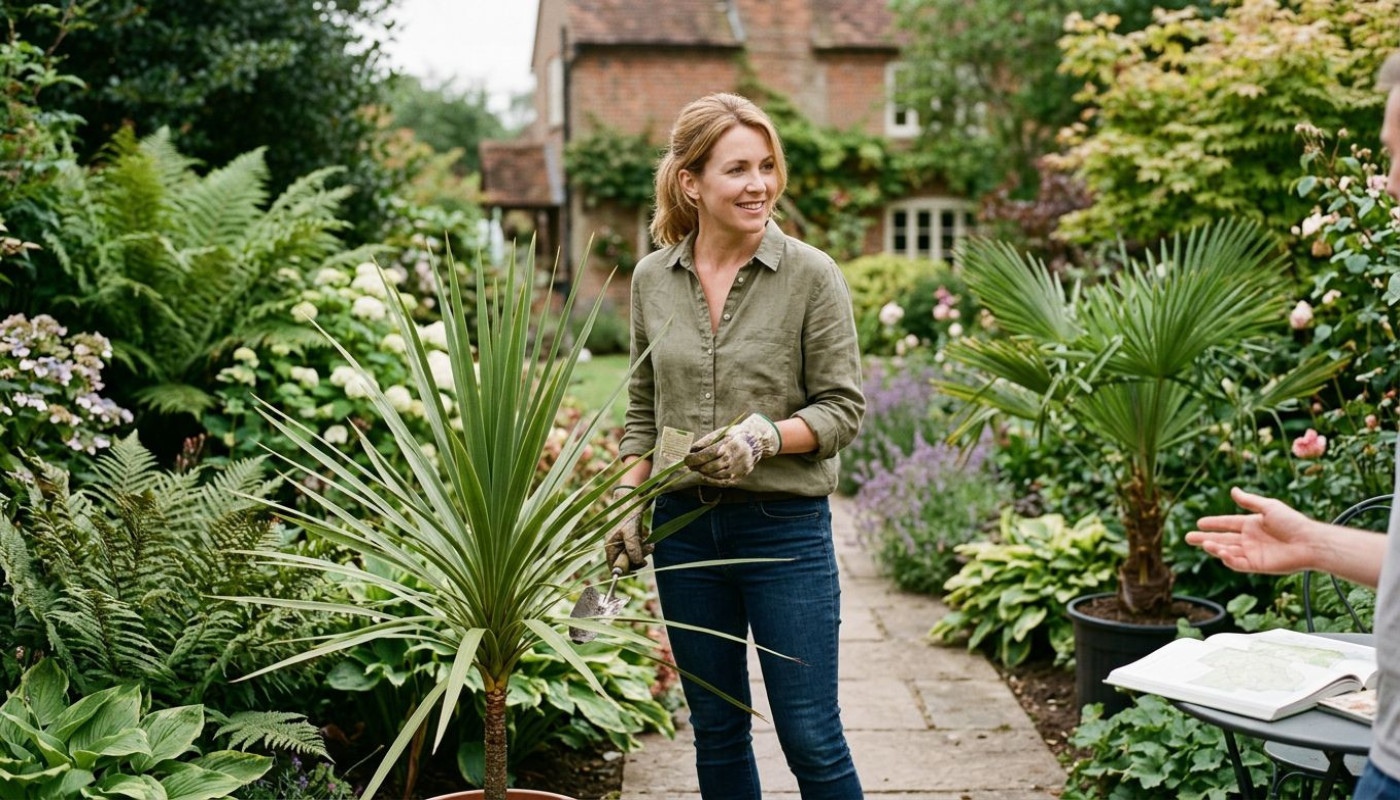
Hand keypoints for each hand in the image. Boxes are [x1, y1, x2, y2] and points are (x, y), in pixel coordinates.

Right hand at [603, 486, 651, 572]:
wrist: (632, 496)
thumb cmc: (628, 511)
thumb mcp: (630, 530)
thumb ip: (633, 547)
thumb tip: (637, 562)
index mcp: (610, 545)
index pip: (615, 566)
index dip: (626, 569)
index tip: (640, 566)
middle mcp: (615, 545)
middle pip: (627, 562)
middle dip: (639, 558)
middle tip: (649, 549)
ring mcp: (623, 542)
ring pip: (634, 555)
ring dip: (644, 550)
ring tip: (650, 542)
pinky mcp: (631, 537)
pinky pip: (638, 547)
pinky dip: (644, 544)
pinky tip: (646, 534)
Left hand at [683, 413, 780, 486]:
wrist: (756, 442)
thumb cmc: (735, 435)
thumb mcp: (721, 433)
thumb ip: (706, 441)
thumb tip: (691, 450)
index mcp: (727, 445)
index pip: (706, 455)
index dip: (693, 459)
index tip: (686, 459)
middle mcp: (732, 458)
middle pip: (708, 467)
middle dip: (696, 467)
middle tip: (691, 464)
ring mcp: (737, 469)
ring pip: (714, 476)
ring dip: (703, 473)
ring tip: (699, 468)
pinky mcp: (739, 476)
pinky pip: (722, 482)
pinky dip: (712, 480)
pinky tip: (706, 476)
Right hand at [1185, 487, 1321, 574]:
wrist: (1309, 542)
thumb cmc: (1293, 522)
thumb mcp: (1269, 507)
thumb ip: (1249, 501)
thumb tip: (1233, 490)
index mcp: (1251, 525)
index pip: (1227, 523)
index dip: (1213, 523)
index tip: (1199, 522)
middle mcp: (1249, 539)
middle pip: (1222, 539)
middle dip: (1205, 538)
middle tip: (1188, 537)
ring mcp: (1252, 553)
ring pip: (1227, 552)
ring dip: (1214, 548)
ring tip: (1204, 543)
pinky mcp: (1257, 565)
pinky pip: (1238, 564)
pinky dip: (1228, 559)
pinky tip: (1221, 552)